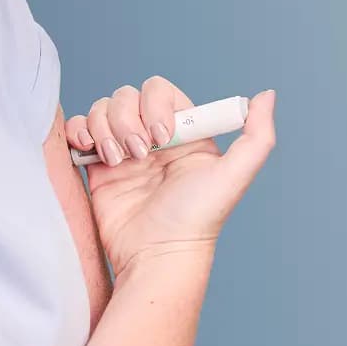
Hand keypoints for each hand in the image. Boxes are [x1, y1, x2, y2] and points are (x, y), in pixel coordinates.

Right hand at [65, 77, 276, 275]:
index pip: (159, 91)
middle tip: (138, 155)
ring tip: (116, 161)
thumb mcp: (233, 177)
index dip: (155, 106)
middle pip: (126, 97)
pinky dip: (79, 132)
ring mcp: (122, 150)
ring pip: (102, 110)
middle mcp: (152, 137)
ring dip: (105, 129)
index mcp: (182, 133)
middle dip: (127, 120)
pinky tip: (93, 153)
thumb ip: (257, 136)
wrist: (155, 255)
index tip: (163, 138)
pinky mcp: (96, 166)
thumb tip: (267, 95)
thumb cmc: (196, 220)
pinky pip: (80, 129)